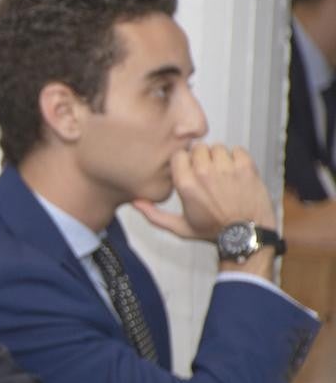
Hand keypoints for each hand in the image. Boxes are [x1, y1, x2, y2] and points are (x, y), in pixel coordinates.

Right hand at [133, 144, 275, 241]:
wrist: (246, 235)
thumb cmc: (215, 232)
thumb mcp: (180, 227)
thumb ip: (155, 215)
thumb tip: (136, 203)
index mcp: (186, 185)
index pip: (178, 155)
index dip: (184, 161)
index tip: (189, 168)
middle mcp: (204, 173)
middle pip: (198, 147)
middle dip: (201, 157)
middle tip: (208, 171)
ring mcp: (226, 169)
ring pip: (217, 147)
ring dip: (219, 157)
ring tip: (223, 172)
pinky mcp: (245, 167)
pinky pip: (237, 149)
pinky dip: (237, 157)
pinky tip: (236, 171)